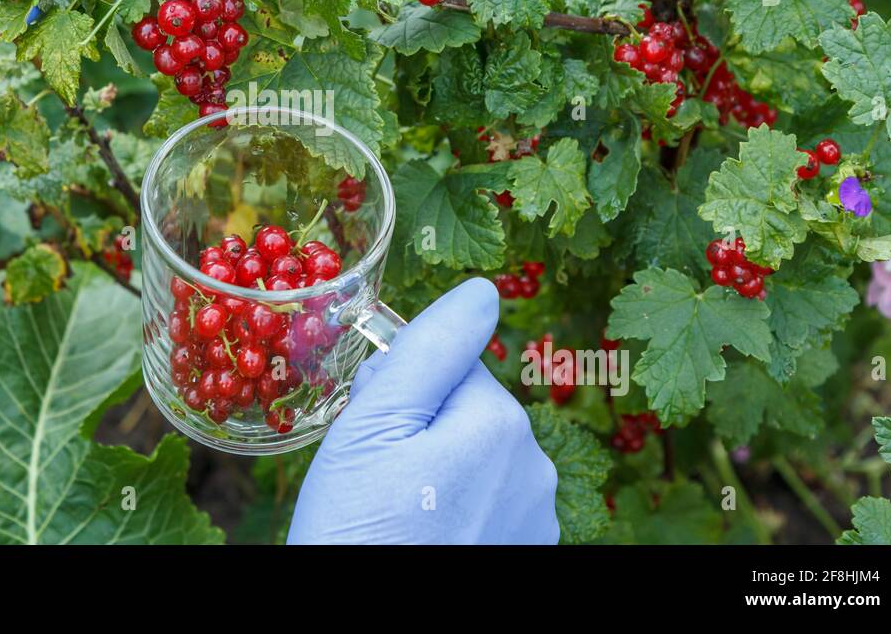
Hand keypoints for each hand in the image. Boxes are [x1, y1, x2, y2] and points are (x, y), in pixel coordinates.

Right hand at [287, 278, 559, 543]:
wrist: (364, 632)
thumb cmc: (355, 533)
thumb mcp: (371, 427)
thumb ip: (430, 349)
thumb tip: (482, 290)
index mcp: (500, 424)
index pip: (450, 367)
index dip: (401, 393)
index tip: (374, 438)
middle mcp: (535, 469)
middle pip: (465, 412)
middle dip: (422, 432)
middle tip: (376, 481)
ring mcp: (536, 521)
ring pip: (474, 461)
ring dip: (439, 475)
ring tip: (396, 519)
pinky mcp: (527, 555)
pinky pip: (486, 507)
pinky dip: (456, 515)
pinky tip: (421, 541)